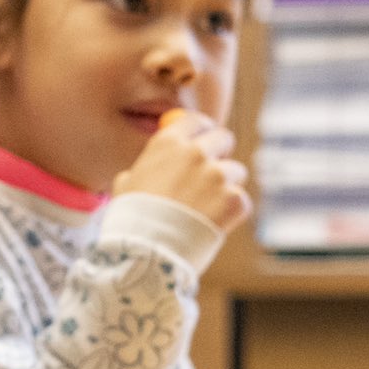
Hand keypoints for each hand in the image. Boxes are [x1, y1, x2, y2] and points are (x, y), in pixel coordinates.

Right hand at [109, 111, 250, 229]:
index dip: (201, 132)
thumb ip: (149, 165)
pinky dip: (230, 211)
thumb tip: (155, 163)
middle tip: (210, 175)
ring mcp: (218, 175)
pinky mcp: (234, 199)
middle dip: (220, 153)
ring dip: (225, 185)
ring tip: (205, 208)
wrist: (148, 248)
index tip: (202, 142)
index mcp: (168, 143)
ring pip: (235, 171)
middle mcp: (196, 152)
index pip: (196, 120)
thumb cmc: (132, 216)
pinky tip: (211, 223)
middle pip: (224, 138)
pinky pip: (239, 199)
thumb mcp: (128, 181)